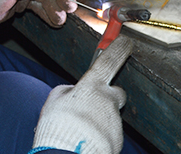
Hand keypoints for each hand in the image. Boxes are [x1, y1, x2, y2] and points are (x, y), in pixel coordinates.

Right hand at [32, 36, 133, 153]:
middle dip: (108, 96)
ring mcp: (114, 121)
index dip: (118, 49)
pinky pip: (110, 132)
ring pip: (110, 114)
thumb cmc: (58, 128)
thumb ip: (67, 90)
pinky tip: (87, 139)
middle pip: (116, 92)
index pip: (108, 61)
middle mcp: (107, 101)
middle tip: (91, 105)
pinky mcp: (118, 139)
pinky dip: (101, 134)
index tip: (126, 41)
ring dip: (99, 119)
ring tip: (80, 129)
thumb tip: (73, 91)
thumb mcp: (54, 101)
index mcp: (91, 87)